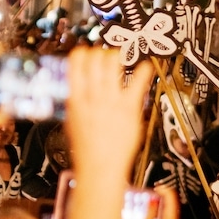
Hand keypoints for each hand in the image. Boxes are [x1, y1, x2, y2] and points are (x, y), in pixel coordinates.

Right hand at [65, 48, 152, 179]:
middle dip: (100, 53)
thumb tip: (77, 89)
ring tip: (120, 57)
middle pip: (96, 59)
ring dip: (116, 57)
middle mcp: (93, 95)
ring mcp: (112, 100)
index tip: (86, 51)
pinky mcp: (129, 107)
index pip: (76, 63)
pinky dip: (143, 71)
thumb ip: (77, 102)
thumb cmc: (86, 149)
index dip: (82, 53)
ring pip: (113, 64)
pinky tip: (146, 66)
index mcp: (76, 98)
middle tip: (105, 55)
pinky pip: (137, 83)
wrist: (100, 167)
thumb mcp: (72, 120)